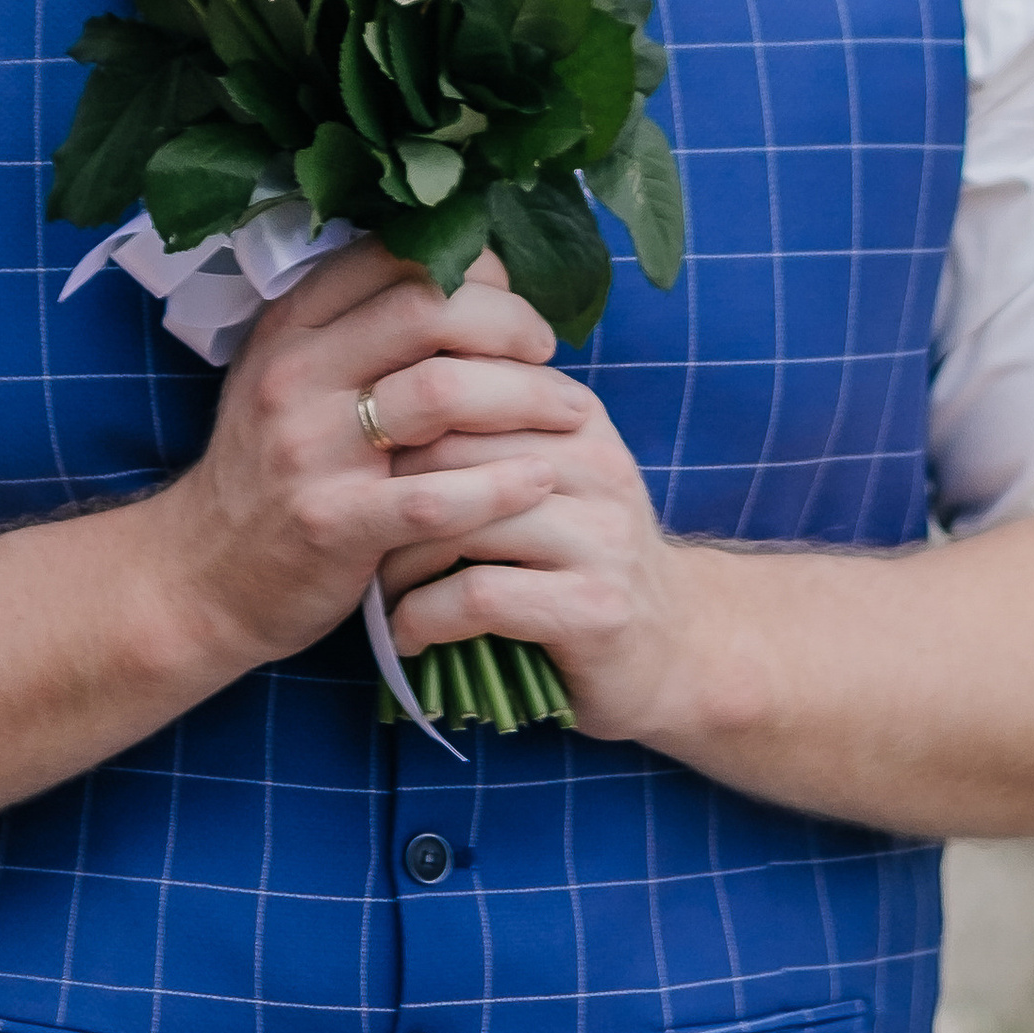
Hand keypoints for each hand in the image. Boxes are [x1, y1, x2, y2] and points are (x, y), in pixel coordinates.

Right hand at [144, 240, 595, 678]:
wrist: (200, 576)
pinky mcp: (332, 525)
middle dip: (510, 322)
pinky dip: (501, 485)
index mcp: (290, 327)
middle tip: (546, 349)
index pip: (392, 256)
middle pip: (428, 308)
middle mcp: (294, 375)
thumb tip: (464, 278)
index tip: (511, 298)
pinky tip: (541, 480)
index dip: (471, 267)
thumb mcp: (287, 378)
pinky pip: (435, 496)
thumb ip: (354, 328)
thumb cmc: (268, 470)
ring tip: (572, 411)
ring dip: (526, 397)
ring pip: (442, 391)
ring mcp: (309, 450)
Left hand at [374, 378, 695, 746]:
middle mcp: (595, 463)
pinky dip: (422, 618)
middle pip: (447, 448)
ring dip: (395, 565)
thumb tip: (374, 395)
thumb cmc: (583, 558)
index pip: (457, 385)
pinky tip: (408, 635)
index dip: (389, 429)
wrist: (677, 647)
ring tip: (376, 592)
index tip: (357, 473)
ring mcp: (601, 536)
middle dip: (382, 496)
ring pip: (457, 520)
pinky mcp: (595, 607)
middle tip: (356, 537)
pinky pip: (477, 595)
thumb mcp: (545, 477)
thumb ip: (484, 434)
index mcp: (575, 416)